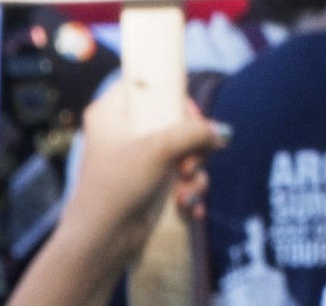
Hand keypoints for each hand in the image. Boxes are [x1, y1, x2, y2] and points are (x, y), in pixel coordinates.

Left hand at [7, 85, 228, 305]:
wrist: (101, 240)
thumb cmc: (119, 185)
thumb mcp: (160, 149)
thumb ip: (196, 132)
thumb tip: (224, 133)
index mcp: (111, 112)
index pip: (149, 85)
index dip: (174, 95)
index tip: (192, 116)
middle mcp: (122, 131)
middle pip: (174, 119)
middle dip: (193, 144)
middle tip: (192, 160)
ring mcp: (136, 158)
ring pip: (182, 150)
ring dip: (194, 171)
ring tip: (188, 190)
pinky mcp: (147, 183)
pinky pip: (180, 175)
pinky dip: (188, 188)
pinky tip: (189, 206)